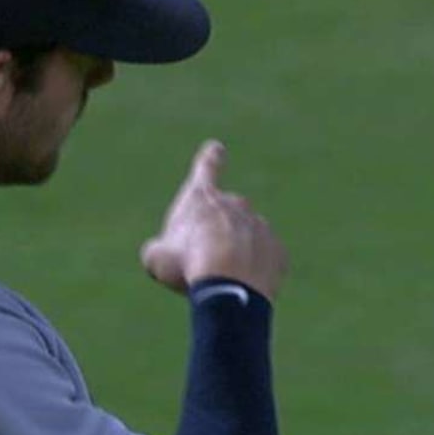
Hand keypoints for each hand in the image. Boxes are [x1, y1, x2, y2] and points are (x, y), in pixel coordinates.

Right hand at [140, 140, 286, 301]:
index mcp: (202, 197)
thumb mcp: (157, 258)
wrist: (231, 286)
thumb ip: (157, 250)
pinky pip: (263, 259)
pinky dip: (253, 270)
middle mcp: (235, 204)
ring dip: (236, 253)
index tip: (216, 148)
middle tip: (204, 260)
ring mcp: (259, 226)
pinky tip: (240, 285)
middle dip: (217, 232)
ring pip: (245, 237)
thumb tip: (159, 254)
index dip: (210, 158)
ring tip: (223, 279)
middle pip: (226, 213)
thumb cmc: (188, 264)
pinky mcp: (276, 250)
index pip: (206, 167)